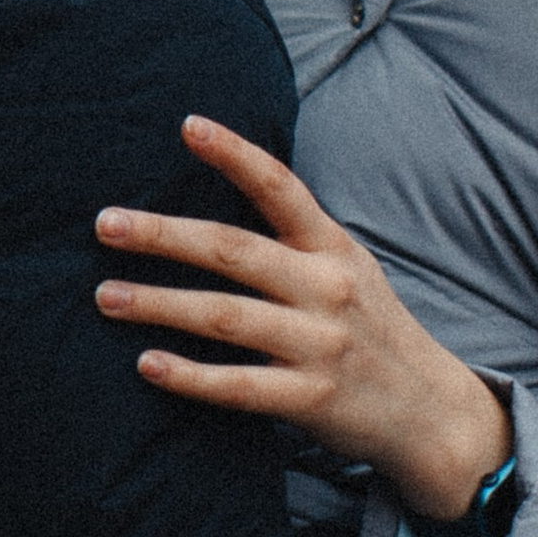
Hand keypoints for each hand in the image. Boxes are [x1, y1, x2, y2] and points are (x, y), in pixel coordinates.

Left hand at [96, 117, 512, 521]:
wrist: (431, 410)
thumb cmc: (372, 329)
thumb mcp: (348, 269)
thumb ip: (296, 241)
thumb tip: (218, 208)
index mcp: (333, 249)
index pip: (281, 188)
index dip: (235, 154)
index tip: (187, 126)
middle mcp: (327, 288)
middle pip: (233, 250)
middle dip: (164, 235)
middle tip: (106, 224)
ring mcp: (320, 344)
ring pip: (226, 316)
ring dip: (160, 304)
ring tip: (107, 296)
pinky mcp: (310, 399)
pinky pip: (239, 385)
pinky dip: (190, 375)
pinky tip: (147, 364)